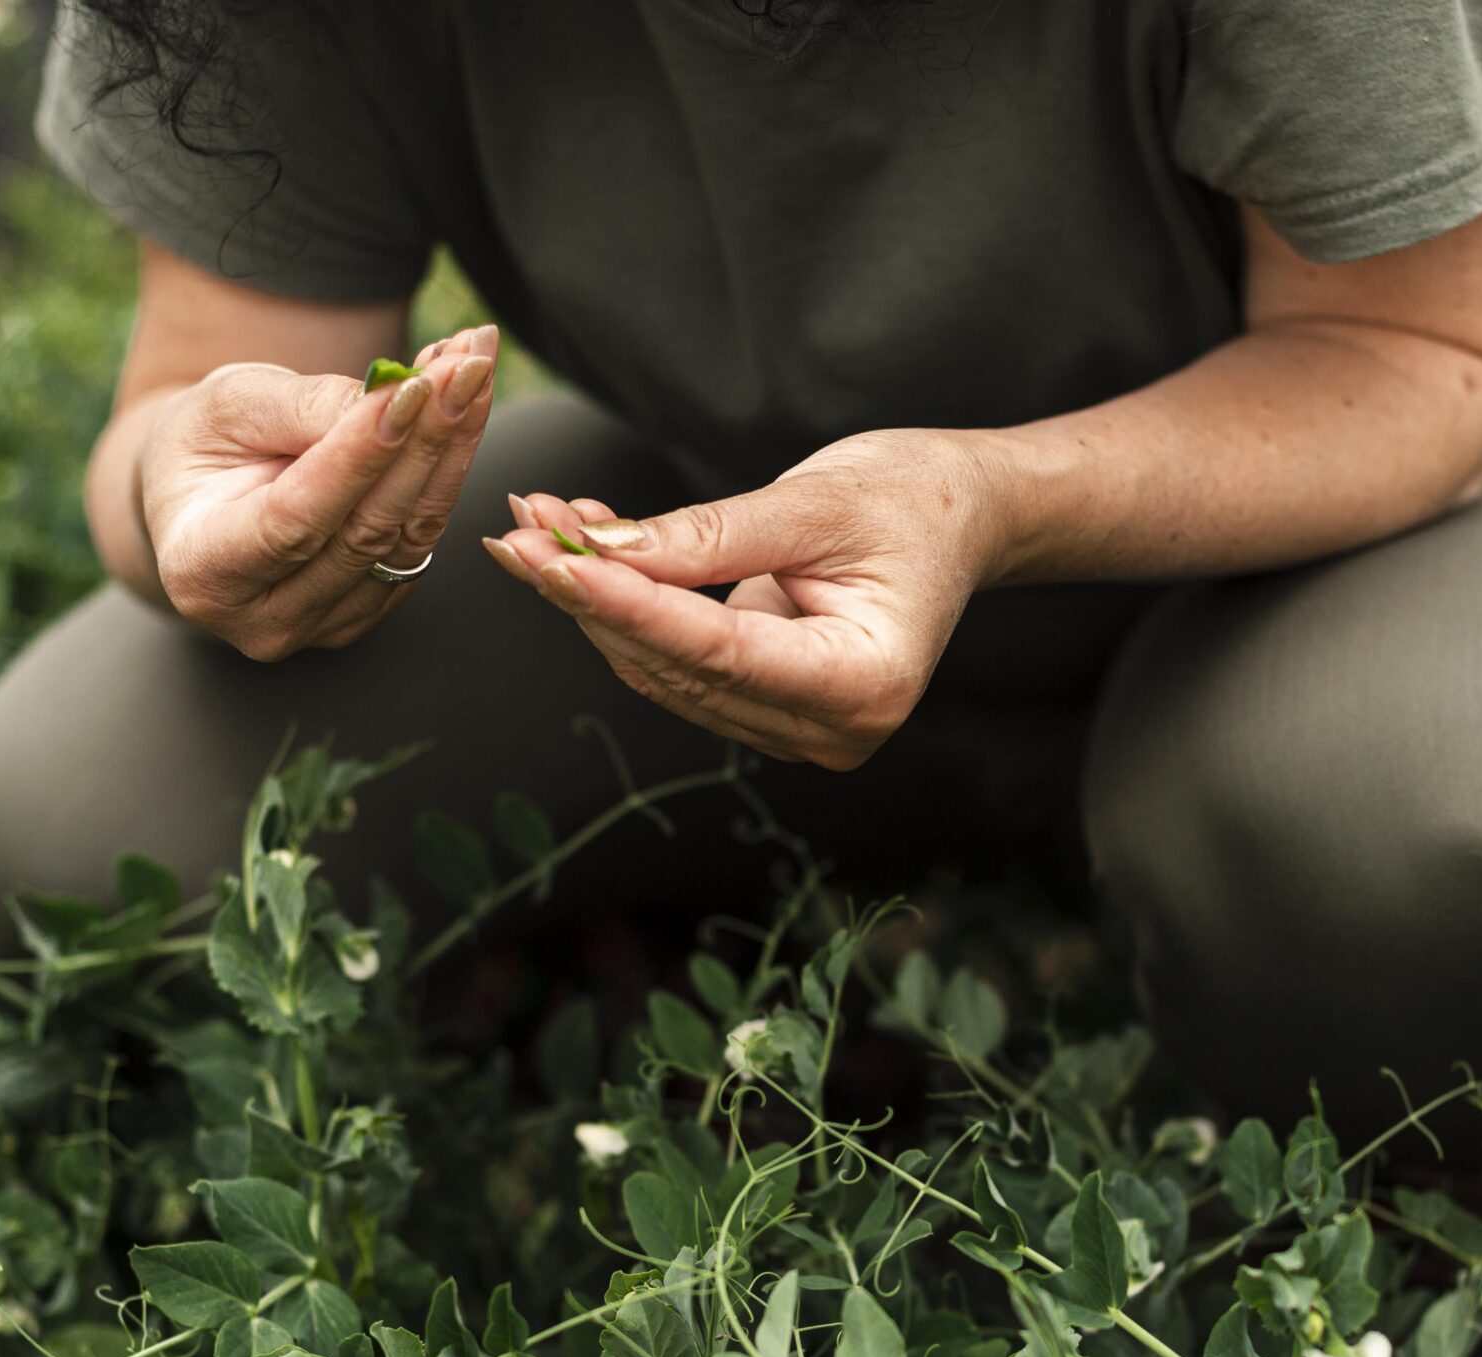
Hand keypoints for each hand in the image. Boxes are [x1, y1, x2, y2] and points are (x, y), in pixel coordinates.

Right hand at [138, 325, 498, 658]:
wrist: (208, 491)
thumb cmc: (205, 443)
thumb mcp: (229, 405)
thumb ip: (303, 408)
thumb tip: (393, 400)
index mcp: (204, 571)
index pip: (295, 519)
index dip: (359, 456)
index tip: (411, 388)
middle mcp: (265, 620)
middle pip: (365, 532)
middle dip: (424, 439)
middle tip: (466, 363)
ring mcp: (323, 627)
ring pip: (408, 538)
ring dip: (452, 447)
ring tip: (473, 367)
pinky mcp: (368, 611)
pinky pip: (422, 539)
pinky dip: (449, 468)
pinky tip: (461, 404)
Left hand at [482, 430, 1006, 768]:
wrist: (960, 518)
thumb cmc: (912, 501)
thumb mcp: (815, 503)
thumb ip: (709, 535)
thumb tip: (600, 550)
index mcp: (863, 684)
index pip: (718, 652)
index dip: (628, 605)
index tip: (552, 560)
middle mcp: (829, 730)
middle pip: (678, 669)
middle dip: (593, 596)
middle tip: (521, 527)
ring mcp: (795, 729)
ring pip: (661, 671)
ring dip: (593, 599)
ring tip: (541, 523)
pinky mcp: (765, 709)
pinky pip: (674, 663)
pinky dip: (624, 604)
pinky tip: (583, 545)